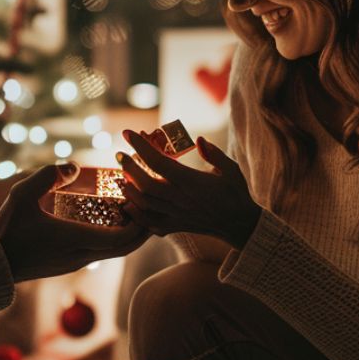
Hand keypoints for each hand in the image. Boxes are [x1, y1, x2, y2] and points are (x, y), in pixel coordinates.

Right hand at [0, 162, 147, 282]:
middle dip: (141, 228)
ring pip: (113, 252)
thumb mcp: (21, 194)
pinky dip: (111, 238)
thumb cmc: (7, 230)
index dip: (138, 221)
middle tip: (144, 205)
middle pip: (125, 247)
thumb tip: (72, 166)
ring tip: (126, 209)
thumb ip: (46, 175)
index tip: (140, 200)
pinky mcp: (68, 266)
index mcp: (77, 240)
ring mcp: (76, 263)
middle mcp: (82, 256)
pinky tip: (104, 220)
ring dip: (126, 233)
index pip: (123, 237)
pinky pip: (100, 253)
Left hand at [118, 129, 260, 249]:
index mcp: (191, 181)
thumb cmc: (236, 193)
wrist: (240, 224)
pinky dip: (136, 214)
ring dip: (128, 189)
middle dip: (128, 168)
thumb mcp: (231, 169)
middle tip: (118, 155)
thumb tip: (198, 140)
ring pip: (144, 203)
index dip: (141, 146)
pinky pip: (149, 223)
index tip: (128, 133)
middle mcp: (180, 199)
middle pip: (146, 184)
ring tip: (119, 176)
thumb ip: (214, 154)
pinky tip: (127, 203)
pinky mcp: (175, 226)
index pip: (159, 161)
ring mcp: (176, 214)